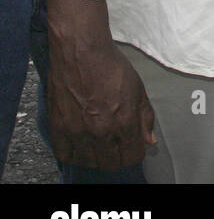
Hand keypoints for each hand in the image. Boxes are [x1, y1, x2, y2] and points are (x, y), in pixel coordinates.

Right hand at [47, 37, 156, 169]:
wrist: (81, 53)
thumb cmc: (112, 68)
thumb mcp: (138, 90)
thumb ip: (145, 118)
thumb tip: (150, 141)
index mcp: (125, 122)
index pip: (133, 157)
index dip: (134, 153)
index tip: (131, 146)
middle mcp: (102, 132)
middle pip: (111, 164)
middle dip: (116, 157)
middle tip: (114, 146)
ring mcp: (78, 132)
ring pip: (89, 162)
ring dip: (95, 156)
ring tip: (97, 143)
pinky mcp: (58, 128)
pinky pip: (65, 156)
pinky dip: (73, 153)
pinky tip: (79, 143)